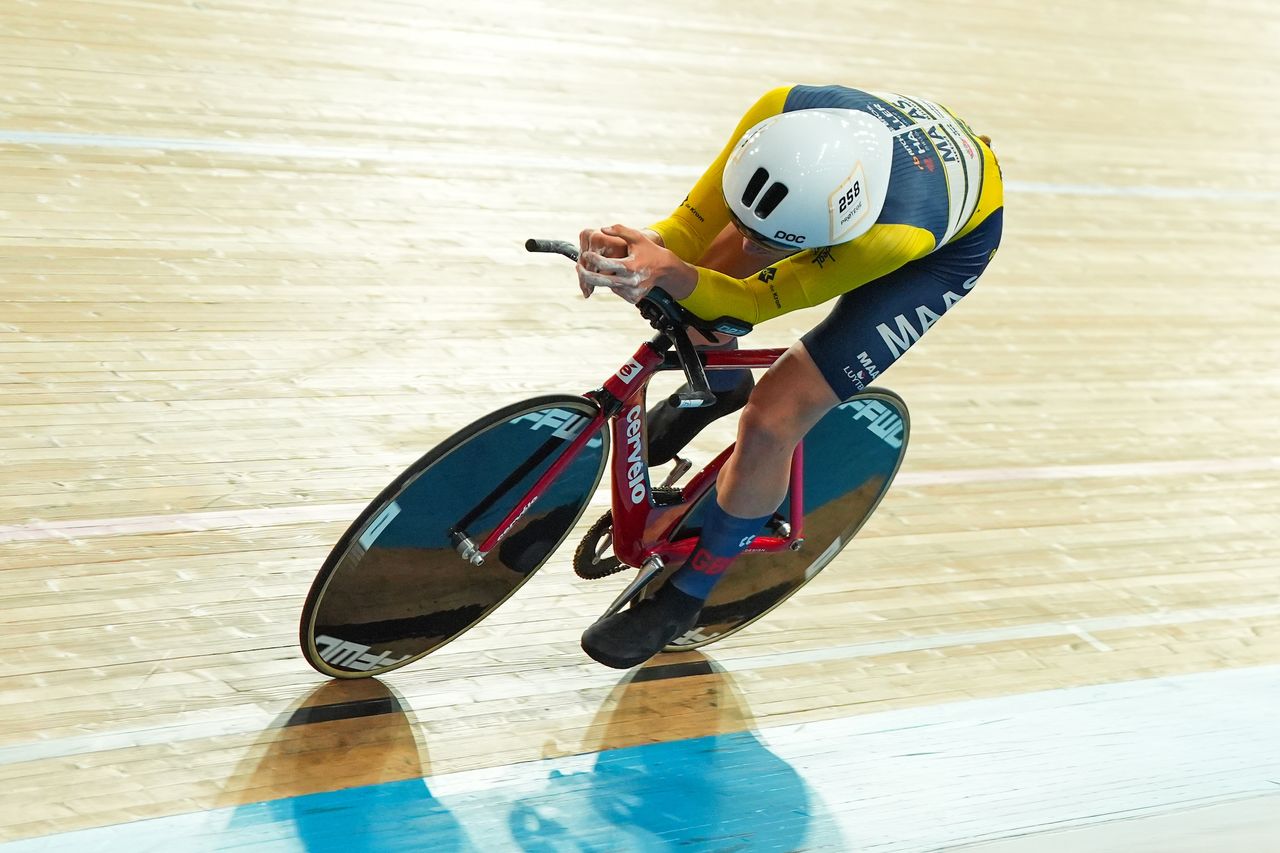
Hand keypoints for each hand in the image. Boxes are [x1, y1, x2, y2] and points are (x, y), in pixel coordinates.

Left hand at [575, 224, 696, 303]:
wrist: (665, 269)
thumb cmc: (649, 250)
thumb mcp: (636, 237)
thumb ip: (619, 230)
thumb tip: (602, 228)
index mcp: (631, 266)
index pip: (605, 264)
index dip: (593, 258)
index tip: (586, 254)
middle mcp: (631, 281)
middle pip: (601, 281)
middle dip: (586, 274)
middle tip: (578, 267)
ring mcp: (632, 291)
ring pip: (608, 286)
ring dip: (601, 277)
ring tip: (599, 268)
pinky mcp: (633, 298)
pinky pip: (616, 290)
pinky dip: (613, 283)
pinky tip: (617, 275)